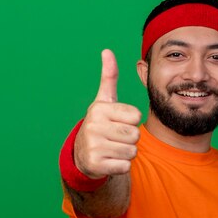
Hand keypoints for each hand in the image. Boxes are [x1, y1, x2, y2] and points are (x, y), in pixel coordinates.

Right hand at [74, 49, 141, 178]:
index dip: (131, 122)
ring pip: (132, 152)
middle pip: (135, 135)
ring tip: (112, 149)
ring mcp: (93, 146)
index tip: (118, 122)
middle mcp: (94, 126)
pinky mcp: (96, 165)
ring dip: (126, 153)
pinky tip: (109, 160)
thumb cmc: (100, 124)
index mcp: (99, 109)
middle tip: (115, 138)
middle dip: (130, 139)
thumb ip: (109, 77)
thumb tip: (107, 51)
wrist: (82, 154)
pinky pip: (125, 166)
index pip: (136, 117)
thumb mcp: (103, 101)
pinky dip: (121, 166)